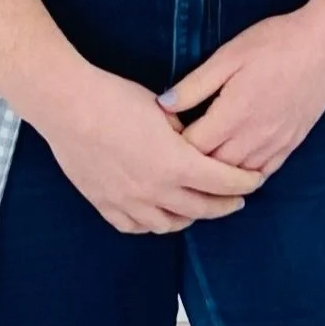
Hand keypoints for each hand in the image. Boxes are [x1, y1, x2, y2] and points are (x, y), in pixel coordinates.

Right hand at [40, 66, 265, 234]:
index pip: (223, 181)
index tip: (255, 180)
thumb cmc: (116, 99)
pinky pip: (137, 226)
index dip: (244, 182)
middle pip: (202, 209)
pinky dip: (153, 222)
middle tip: (237, 200)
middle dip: (225, 204)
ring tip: (198, 207)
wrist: (70, 108)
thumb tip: (194, 140)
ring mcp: (130, 202)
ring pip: (170, 224)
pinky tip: (158, 213)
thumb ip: (183, 131)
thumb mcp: (161, 109)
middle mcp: (157, 191)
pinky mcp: (107, 205)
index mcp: (176, 164)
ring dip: (190, 217)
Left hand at [161, 5, 324, 177]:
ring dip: (219, 173)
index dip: (174, 144)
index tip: (165, 135)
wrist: (324, 45)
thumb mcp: (228, 55)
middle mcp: (253, 138)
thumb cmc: (274, 43)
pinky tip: (237, 164)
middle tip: (179, 151)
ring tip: (203, 162)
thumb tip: (164, 105)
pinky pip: (264, 172)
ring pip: (238, 176)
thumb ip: (195, 84)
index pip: (193, 148)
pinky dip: (246, 174)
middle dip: (193, 163)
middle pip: (213, 168)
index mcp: (233, 115)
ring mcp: (275, 145)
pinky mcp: (292, 144)